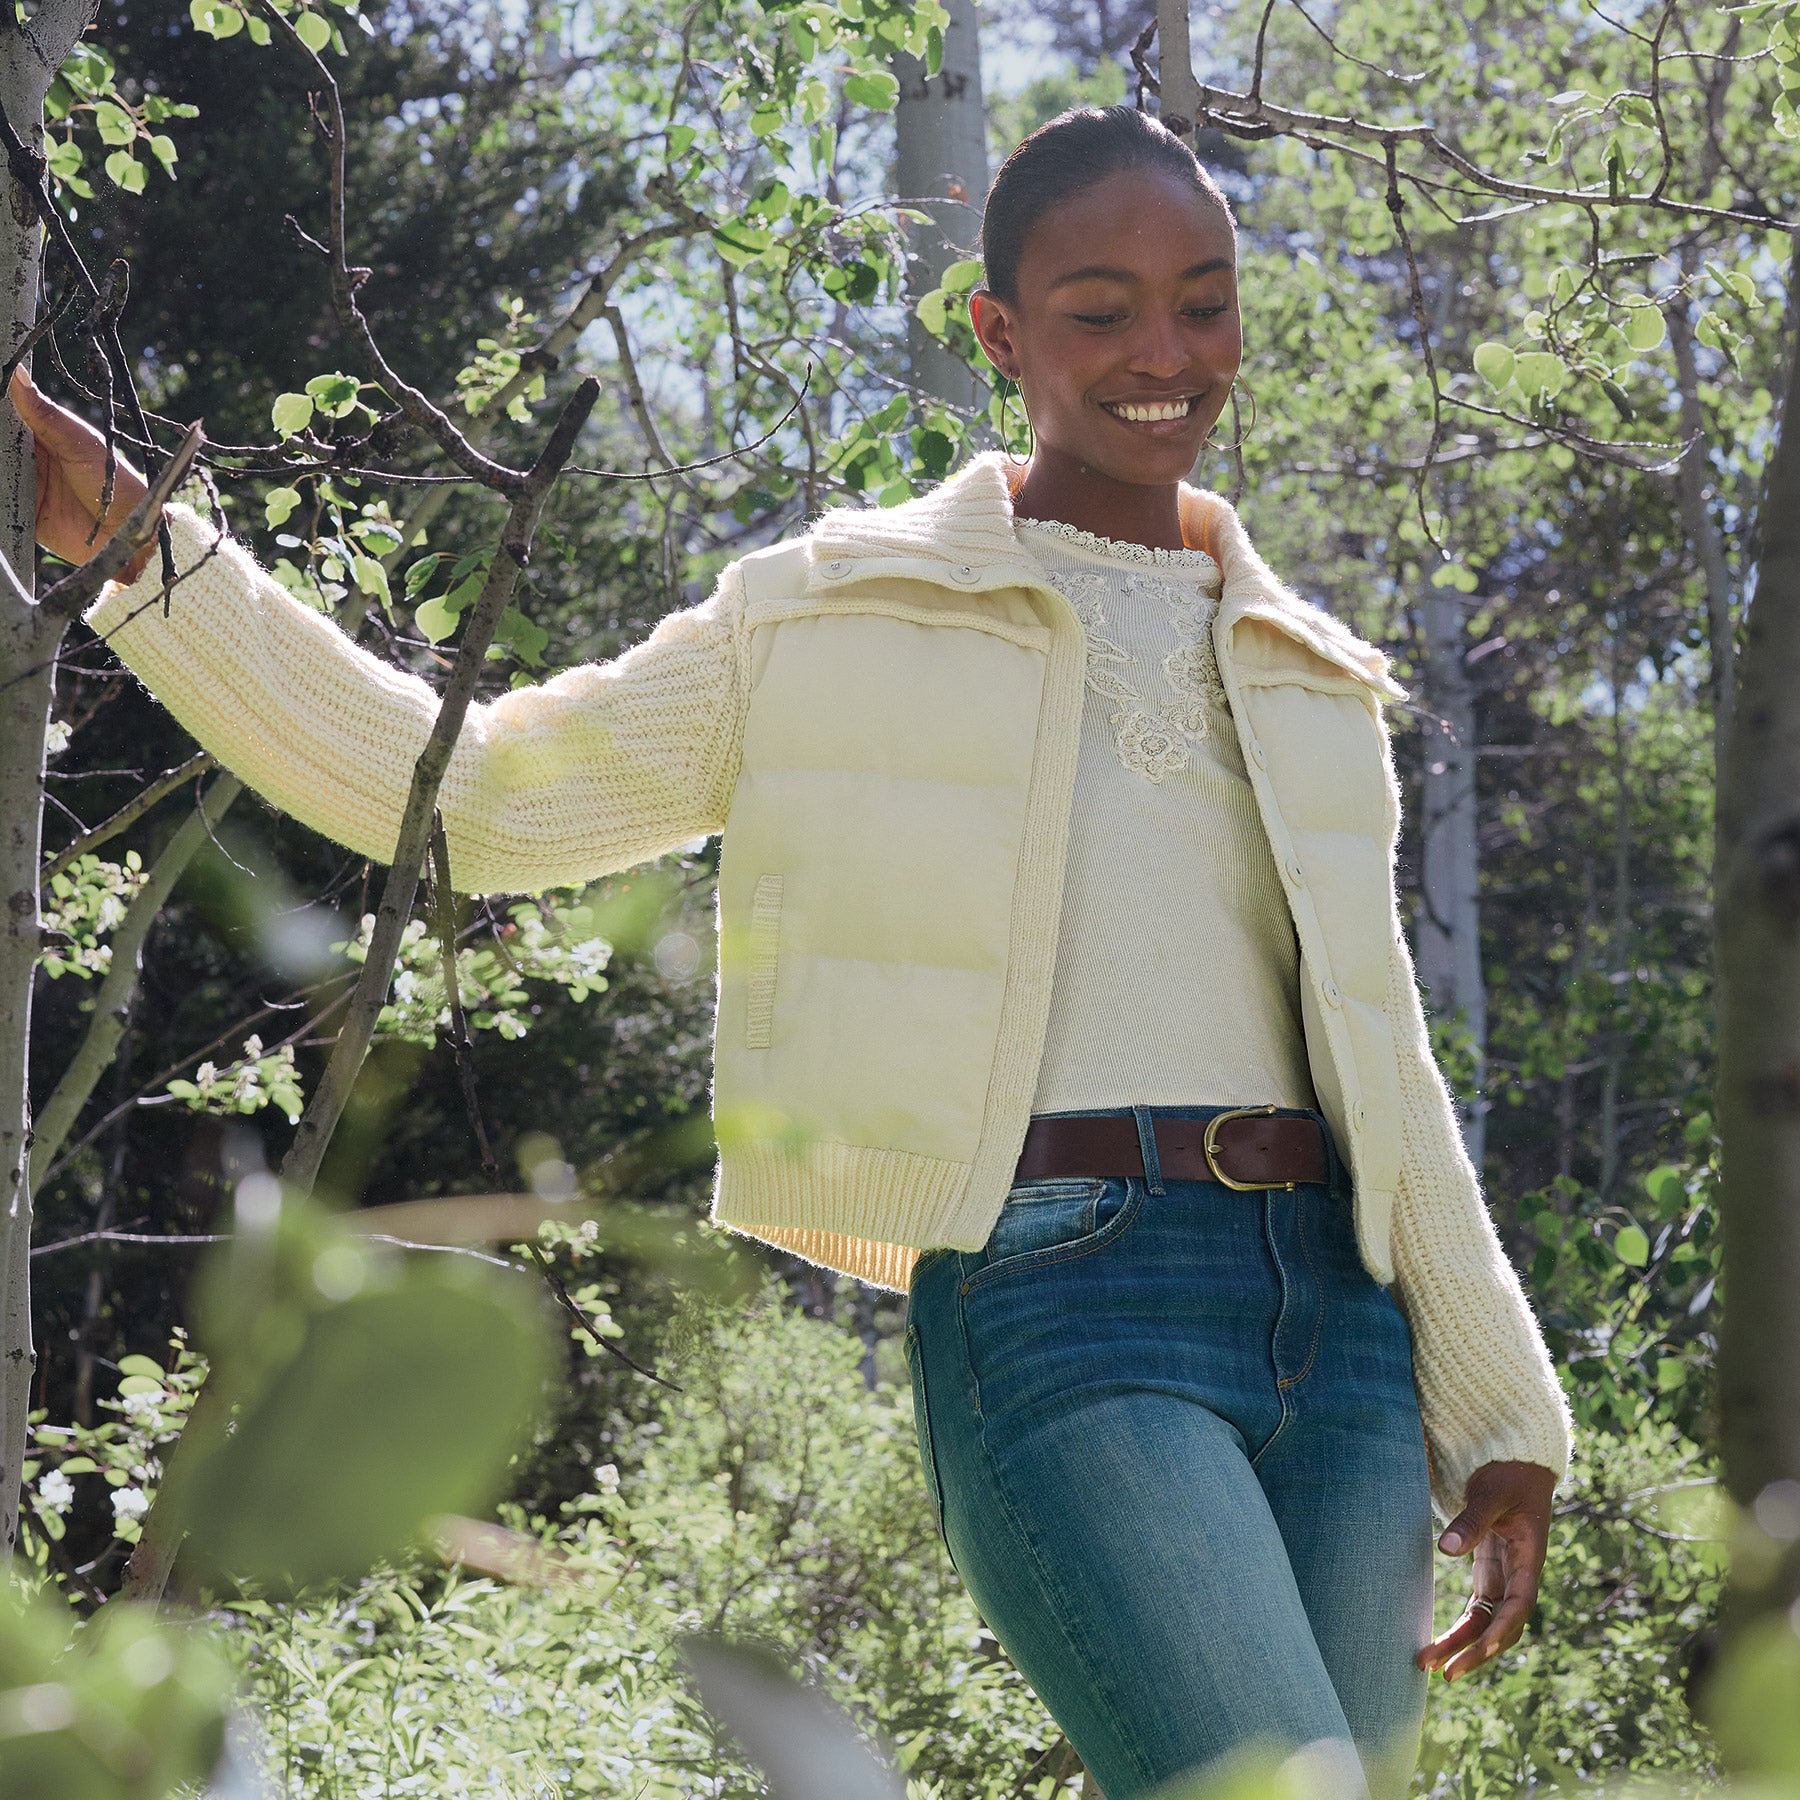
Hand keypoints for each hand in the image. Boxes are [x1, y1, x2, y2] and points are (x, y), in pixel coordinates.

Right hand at [8, 364, 151, 576]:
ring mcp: (26, 486)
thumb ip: (46, 414)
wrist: (131, 533)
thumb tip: (17, 373)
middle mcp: (32, 458)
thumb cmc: (117, 483)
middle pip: (1, 443)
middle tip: (3, 447)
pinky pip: (1, 504)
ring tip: (4, 464)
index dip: (0, 406)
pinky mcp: (23, 515)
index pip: (9, 415)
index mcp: (46, 434)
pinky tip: (0, 485)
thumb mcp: (79, 443)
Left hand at [1416, 1459, 1554, 1681]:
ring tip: (1429, 1664)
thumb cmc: (1508, 1474)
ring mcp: (1505, 1575)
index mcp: (1529, 1559)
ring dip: (1462, 1644)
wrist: (1517, 1461)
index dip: (1501, 1631)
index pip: (1518, 1606)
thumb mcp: (1491, 1492)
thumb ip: (1471, 1520)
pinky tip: (1440, 1644)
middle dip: (1475, 1651)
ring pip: (1486, 1621)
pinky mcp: (1490, 1570)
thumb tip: (1445, 1548)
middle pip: (1500, 1625)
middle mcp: (1519, 1575)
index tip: (1479, 1650)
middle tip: (1443, 1673)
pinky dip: (1462, 1627)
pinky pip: (1479, 1608)